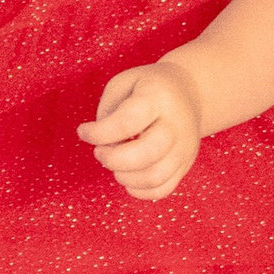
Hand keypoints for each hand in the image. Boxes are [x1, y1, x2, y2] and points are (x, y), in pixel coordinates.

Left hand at [78, 61, 202, 200]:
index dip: (99, 133)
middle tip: (100, 151)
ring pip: (155, 177)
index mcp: (158, 97)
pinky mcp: (186, 164)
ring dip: (125, 177)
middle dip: (113, 159)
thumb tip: (106, 147)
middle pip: (147, 154)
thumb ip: (108, 113)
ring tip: (115, 164)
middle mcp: (176, 124)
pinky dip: (139, 190)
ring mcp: (185, 147)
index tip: (83, 131)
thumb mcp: (123, 84)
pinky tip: (128, 176)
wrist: (189, 92)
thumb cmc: (147, 88)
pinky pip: (163, 188)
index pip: (127, 122)